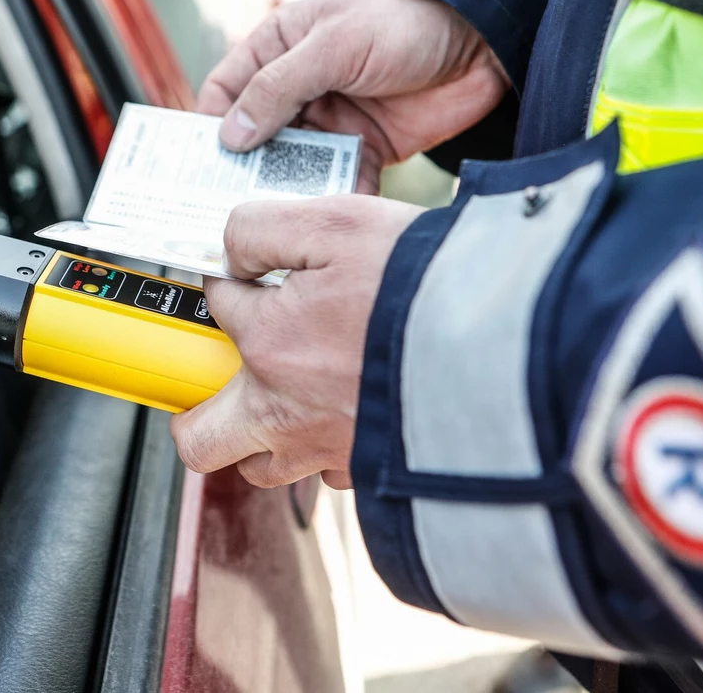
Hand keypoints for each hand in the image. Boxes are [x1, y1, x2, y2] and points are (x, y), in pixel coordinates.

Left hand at [169, 195, 422, 488]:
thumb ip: (263, 229)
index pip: (219, 308)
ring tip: (289, 398)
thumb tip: (232, 251)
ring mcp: (326, 450)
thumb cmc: (423, 286)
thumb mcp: (336, 224)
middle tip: (218, 382)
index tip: (253, 276)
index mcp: (269, 343)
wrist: (505, 348)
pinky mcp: (369, 472)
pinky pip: (328, 476)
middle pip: (203, 438)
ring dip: (261, 437)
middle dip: (197, 412)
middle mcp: (286, 410)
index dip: (232, 282)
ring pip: (262, 467)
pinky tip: (349, 414)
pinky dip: (326, 451)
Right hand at [196, 0, 509, 193]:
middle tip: (231, 206)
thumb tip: (231, 134)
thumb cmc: (405, 25)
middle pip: (253, 139)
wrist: (480, 48)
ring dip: (286, 189)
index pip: (225, 94)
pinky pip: (335, 181)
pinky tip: (325, 215)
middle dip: (244, 171)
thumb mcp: (333, 46)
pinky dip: (331, 198)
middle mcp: (297, 89)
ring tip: (278, 216)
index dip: (210, 129)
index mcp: (277, 51)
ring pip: (292, 165)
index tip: (199, 167)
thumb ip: (279, 88)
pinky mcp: (360, 149)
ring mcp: (328, 122)